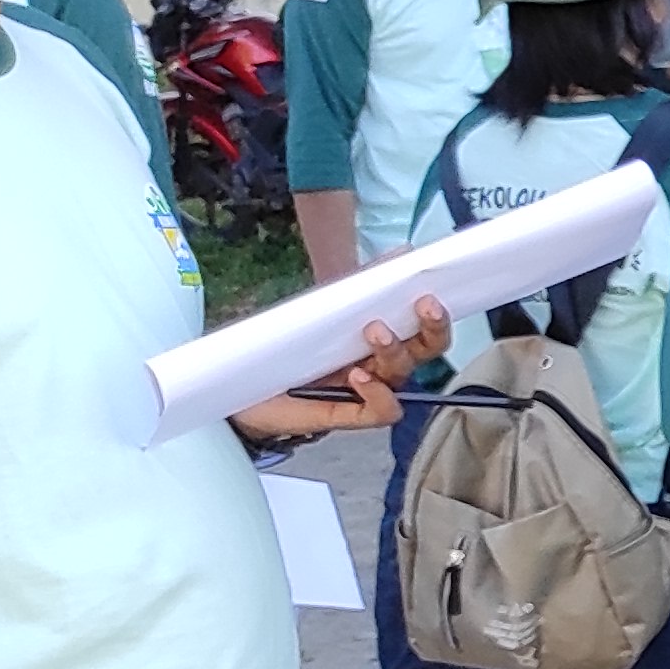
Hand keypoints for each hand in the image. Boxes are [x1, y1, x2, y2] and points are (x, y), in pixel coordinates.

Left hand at [229, 296, 452, 441]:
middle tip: (425, 306)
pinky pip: (383, 412)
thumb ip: (355, 284)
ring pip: (402, 375)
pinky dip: (379, 395)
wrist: (236, 385)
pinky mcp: (347, 413)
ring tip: (374, 331)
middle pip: (424, 351)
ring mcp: (364, 390)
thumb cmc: (277, 346)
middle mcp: (377, 364)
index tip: (430, 290)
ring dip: (396, 351)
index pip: (419, 326)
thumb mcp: (316, 306)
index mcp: (375, 339)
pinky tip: (358, 377)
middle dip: (432, 328)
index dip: (433, 311)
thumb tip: (397, 254)